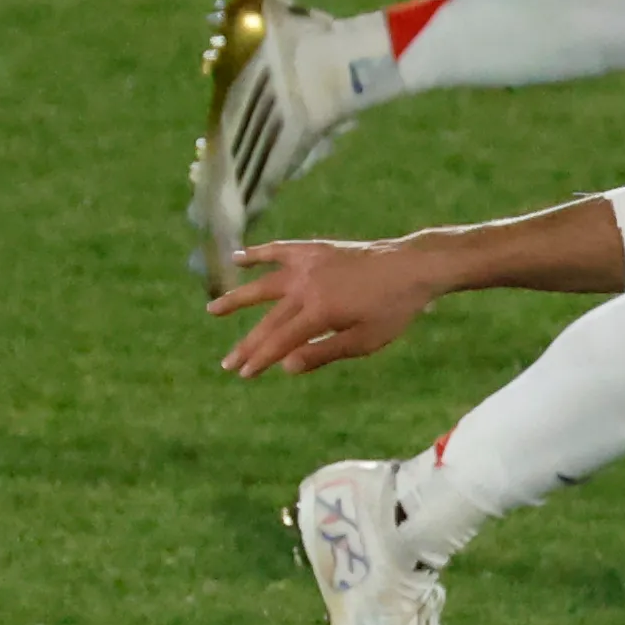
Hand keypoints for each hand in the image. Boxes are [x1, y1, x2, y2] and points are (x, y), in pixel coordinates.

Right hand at [211, 240, 448, 377]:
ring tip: (213, 310)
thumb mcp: (365, 340)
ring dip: (237, 298)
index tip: (243, 374)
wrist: (411, 267)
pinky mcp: (313, 249)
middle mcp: (306, 287)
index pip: (279, 341)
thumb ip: (323, 353)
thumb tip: (284, 367)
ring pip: (263, 285)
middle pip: (268, 320)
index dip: (260, 359)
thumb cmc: (393, 310)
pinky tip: (237, 257)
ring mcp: (307, 265)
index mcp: (318, 312)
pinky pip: (278, 250)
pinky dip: (257, 253)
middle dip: (247, 344)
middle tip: (227, 363)